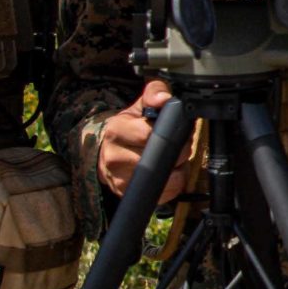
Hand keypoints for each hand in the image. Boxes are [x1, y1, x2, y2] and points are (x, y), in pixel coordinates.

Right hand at [97, 78, 192, 199]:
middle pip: (158, 159)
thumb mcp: (139, 106)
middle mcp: (114, 156)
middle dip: (177, 152)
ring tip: (173, 160)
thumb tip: (164, 98)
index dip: (171, 134)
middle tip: (179, 147)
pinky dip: (172, 185)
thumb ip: (154, 93)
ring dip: (176, 170)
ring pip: (162, 179)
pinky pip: (162, 195)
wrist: (108, 152)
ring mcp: (119, 179)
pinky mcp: (128, 195)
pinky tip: (168, 174)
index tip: (178, 132)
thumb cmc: (128, 128)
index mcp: (116, 131)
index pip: (149, 134)